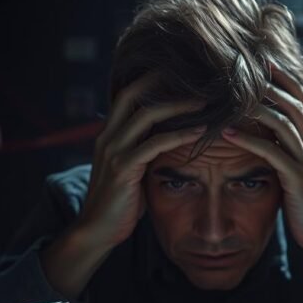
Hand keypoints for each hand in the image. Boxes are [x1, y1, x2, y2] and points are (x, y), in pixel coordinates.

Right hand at [77, 75, 204, 248]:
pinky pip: (155, 144)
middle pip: (132, 95)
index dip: (149, 80)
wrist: (97, 230)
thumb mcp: (130, 170)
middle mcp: (108, 137)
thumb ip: (143, 151)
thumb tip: (168, 138)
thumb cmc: (119, 202)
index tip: (177, 72)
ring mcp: (114, 151)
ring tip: (205, 102)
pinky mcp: (124, 168)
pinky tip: (199, 131)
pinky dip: (180, 134)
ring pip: (146, 116)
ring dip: (178, 105)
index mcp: (108, 134)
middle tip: (193, 76)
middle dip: (161, 81)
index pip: (126, 95)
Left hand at [220, 64, 302, 292]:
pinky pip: (272, 153)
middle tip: (242, 68)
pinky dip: (248, 140)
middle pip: (294, 102)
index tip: (262, 60)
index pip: (302, 98)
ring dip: (257, 107)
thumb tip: (265, 129)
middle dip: (269, 83)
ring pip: (284, 122)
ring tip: (230, 96)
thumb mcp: (296, 168)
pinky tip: (226, 133)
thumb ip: (285, 148)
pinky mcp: (298, 179)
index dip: (284, 77)